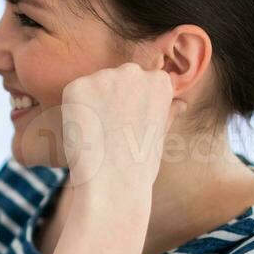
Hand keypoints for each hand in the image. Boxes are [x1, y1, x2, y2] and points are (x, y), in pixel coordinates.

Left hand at [58, 64, 184, 195]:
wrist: (113, 181)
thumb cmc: (140, 164)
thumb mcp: (161, 134)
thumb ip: (167, 112)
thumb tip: (180, 104)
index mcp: (159, 80)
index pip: (142, 81)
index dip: (132, 105)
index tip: (129, 124)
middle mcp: (132, 71)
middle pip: (117, 79)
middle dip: (112, 99)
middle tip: (111, 130)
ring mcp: (103, 77)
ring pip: (94, 86)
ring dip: (92, 104)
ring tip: (98, 133)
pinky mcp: (77, 86)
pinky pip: (73, 95)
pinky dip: (74, 111)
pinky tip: (83, 131)